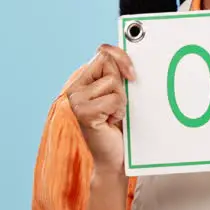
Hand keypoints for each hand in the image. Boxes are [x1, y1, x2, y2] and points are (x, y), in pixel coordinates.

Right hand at [66, 44, 136, 175]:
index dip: (122, 57)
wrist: (115, 157)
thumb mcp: (122, 95)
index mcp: (84, 80)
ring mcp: (76, 100)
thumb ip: (120, 76)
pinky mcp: (83, 112)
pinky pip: (113, 99)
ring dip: (121, 100)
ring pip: (112, 81)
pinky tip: (111, 121)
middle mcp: (76, 87)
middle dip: (122, 82)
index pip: (103, 52)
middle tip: (119, 103)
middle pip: (108, 62)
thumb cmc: (122, 125)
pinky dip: (119, 110)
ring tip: (114, 114)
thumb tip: (134, 56)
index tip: (133, 74)